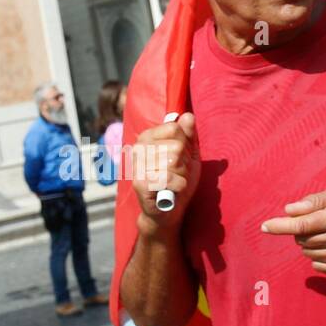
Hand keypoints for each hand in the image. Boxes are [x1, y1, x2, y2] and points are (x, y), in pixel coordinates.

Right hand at [129, 113, 200, 230]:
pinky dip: (178, 186)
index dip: (185, 144)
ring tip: (174, 182)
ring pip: (174, 162)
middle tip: (177, 173)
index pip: (175, 128)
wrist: (168, 210)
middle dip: (184, 163)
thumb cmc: (178, 180)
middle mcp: (139, 147)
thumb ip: (188, 135)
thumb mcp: (188, 155)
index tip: (181, 157)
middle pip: (177, 146)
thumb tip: (187, 115)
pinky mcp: (140, 182)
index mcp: (148, 136)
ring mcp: (137, 165)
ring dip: (181, 175)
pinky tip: (172, 190)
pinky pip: (169, 178)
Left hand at [260, 186, 325, 274]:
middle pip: (303, 240)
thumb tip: (289, 210)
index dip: (281, 226)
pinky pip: (319, 266)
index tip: (264, 226)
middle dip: (300, 232)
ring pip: (309, 253)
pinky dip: (318, 256)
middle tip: (315, 223)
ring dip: (309, 244)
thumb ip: (313, 201)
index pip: (303, 225)